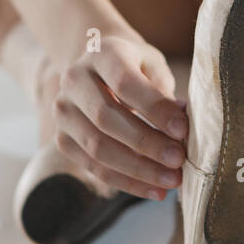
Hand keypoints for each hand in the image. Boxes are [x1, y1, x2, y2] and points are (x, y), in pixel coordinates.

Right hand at [52, 34, 188, 200]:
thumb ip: (164, 93)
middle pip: (106, 118)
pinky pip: (94, 167)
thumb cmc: (136, 67)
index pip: (124, 83)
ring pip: (97, 148)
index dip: (154, 109)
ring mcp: (63, 111)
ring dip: (138, 169)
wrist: (98, 66)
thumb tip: (180, 129)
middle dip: (146, 143)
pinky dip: (127, 182)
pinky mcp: (61, 139)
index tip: (182, 130)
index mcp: (102, 53)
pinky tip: (155, 190)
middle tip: (178, 160)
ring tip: (171, 180)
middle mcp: (74, 80)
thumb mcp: (153, 66)